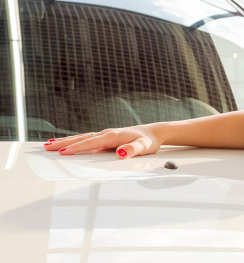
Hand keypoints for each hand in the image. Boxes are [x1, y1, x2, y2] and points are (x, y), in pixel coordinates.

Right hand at [43, 124, 162, 158]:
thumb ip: (133, 150)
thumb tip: (121, 152)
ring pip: (82, 138)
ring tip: (49, 144)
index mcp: (113, 136)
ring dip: (65, 141)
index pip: (91, 142)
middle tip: (46, 147)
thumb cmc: (149, 141)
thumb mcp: (144, 147)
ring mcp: (105, 135)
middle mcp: (107, 134)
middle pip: (81, 138)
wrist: (154, 133)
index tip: (63, 153)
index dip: (77, 148)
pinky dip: (75, 141)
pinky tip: (67, 143)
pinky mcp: (106, 138)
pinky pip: (87, 139)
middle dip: (63, 143)